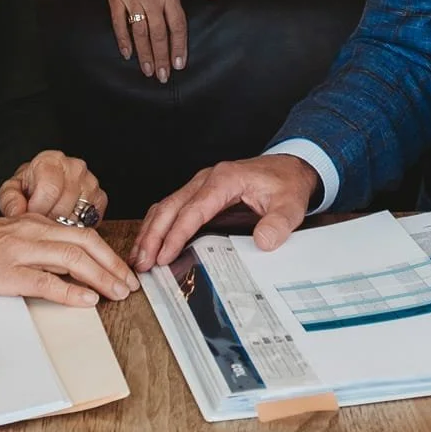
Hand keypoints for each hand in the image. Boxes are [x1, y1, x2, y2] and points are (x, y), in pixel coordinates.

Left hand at [0, 149, 106, 222]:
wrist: (44, 185)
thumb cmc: (29, 188)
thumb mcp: (12, 191)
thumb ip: (10, 200)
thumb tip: (18, 211)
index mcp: (51, 160)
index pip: (50, 189)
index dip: (38, 208)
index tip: (31, 215)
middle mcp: (75, 166)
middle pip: (64, 205)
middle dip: (49, 219)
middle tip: (40, 221)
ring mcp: (91, 181)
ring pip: (77, 215)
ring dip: (62, 224)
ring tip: (52, 220)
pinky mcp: (101, 197)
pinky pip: (91, 219)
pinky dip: (77, 225)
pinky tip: (66, 220)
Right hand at [0, 214, 138, 306]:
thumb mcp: (4, 239)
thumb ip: (33, 248)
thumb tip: (63, 269)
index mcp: (31, 223)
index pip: (81, 234)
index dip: (107, 253)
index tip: (122, 271)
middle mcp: (30, 232)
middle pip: (86, 243)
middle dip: (113, 265)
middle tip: (131, 285)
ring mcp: (18, 251)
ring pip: (73, 259)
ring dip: (102, 277)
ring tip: (119, 293)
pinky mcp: (4, 273)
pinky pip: (45, 282)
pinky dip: (71, 291)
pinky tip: (87, 300)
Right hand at [106, 0, 217, 82]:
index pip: (177, 25)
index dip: (179, 46)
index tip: (179, 64)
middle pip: (159, 33)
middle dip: (161, 56)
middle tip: (162, 76)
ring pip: (140, 31)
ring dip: (144, 53)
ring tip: (148, 71)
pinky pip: (119, 23)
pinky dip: (123, 39)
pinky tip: (127, 55)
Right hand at [132, 155, 319, 269]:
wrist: (290, 168)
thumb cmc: (286, 184)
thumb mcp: (291, 204)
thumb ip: (279, 223)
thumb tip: (264, 242)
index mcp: (225, 179)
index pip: (194, 209)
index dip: (177, 234)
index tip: (164, 255)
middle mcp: (207, 179)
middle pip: (171, 206)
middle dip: (153, 236)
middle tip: (142, 263)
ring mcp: (201, 186)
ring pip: (166, 206)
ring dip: (151, 232)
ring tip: (139, 258)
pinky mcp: (200, 194)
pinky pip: (173, 208)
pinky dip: (158, 226)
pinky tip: (151, 244)